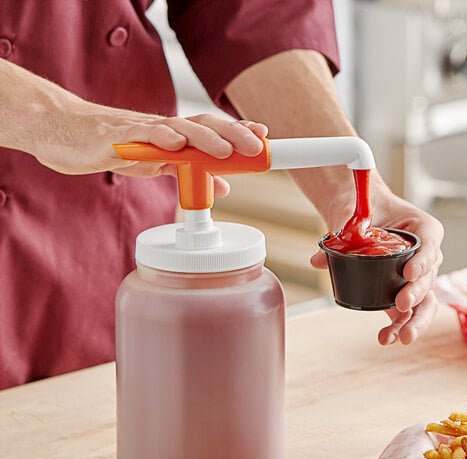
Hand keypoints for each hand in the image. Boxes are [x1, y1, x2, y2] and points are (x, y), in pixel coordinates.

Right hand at [40, 108, 267, 198]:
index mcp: (173, 137)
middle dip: (231, 134)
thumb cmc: (112, 145)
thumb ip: (188, 172)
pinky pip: (140, 136)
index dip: (237, 132)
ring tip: (225, 149)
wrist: (63, 134)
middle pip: (202, 126)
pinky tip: (175, 143)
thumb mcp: (157, 164)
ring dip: (203, 138)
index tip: (263, 137)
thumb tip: (224, 185)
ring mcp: (140, 131)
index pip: (211, 130)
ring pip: (177, 129)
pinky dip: (159, 138)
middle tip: (256, 145)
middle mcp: (162, 130)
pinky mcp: (115, 138)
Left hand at [311, 183, 443, 345]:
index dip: (422, 261)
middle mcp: (425, 254)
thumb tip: (318, 260)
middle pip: (429, 277)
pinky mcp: (401, 292)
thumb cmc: (363, 208)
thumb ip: (341, 233)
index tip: (408, 273)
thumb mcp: (352, 214)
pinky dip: (397, 326)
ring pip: (423, 301)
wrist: (359, 212)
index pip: (429, 244)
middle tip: (402, 304)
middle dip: (417, 294)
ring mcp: (415, 276)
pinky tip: (386, 338)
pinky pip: (404, 312)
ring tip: (401, 336)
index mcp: (423, 228)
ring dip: (413, 320)